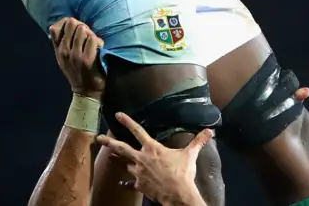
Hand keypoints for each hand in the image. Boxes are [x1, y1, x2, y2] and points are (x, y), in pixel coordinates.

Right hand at [50, 17, 105, 100]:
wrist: (86, 92)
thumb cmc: (76, 72)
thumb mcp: (63, 59)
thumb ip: (59, 43)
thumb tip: (53, 26)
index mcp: (58, 50)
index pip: (57, 27)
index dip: (68, 24)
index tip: (76, 30)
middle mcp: (64, 52)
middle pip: (72, 24)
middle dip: (81, 26)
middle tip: (87, 35)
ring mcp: (75, 55)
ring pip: (83, 29)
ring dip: (90, 33)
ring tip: (93, 42)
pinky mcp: (87, 59)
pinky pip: (93, 39)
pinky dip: (98, 41)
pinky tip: (99, 48)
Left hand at [98, 112, 212, 205]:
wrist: (178, 195)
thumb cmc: (182, 173)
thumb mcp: (190, 155)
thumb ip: (198, 141)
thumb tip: (210, 131)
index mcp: (152, 148)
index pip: (137, 131)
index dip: (127, 121)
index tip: (118, 114)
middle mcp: (142, 158)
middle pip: (122, 148)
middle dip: (109, 143)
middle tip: (98, 138)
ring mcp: (139, 173)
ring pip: (126, 165)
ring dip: (121, 161)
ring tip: (111, 157)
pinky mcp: (140, 185)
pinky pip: (130, 183)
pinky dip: (126, 183)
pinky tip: (120, 184)